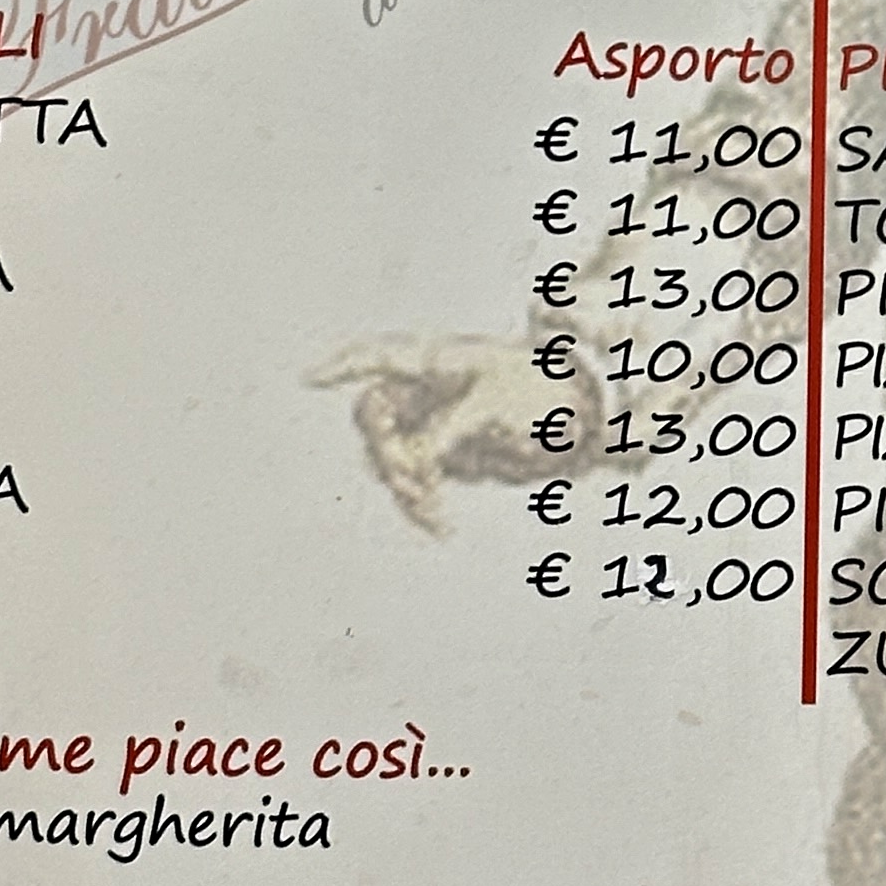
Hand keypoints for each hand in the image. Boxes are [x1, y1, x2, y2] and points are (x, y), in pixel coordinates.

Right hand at [311, 334, 554, 534]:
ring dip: (405, 487)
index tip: (308, 379)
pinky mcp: (441, 456)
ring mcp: (428, 423)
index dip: (341, 367)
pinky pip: (414, 483)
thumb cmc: (537, 387)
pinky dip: (422, 505)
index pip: (377, 358)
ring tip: (435, 510)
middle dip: (388, 452)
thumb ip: (449, 429)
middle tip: (416, 479)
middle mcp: (421, 391)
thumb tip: (415, 461)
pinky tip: (441, 526)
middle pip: (373, 419)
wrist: (577, 412)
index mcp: (433, 363)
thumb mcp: (494, 404)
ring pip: (388, 458)